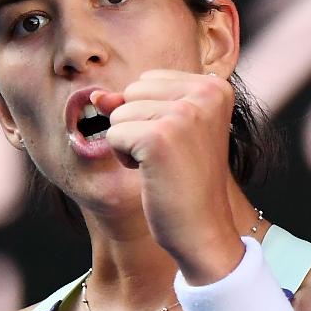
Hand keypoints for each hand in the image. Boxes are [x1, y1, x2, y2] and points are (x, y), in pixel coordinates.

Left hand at [92, 70, 243, 283]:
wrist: (203, 230)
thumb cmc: (185, 182)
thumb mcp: (165, 130)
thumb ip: (133, 104)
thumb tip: (96, 95)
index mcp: (214, 87)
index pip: (148, 80)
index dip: (150, 115)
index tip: (179, 143)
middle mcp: (205, 94)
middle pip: (132, 92)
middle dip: (138, 126)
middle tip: (170, 157)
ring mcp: (183, 114)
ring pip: (119, 113)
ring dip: (130, 144)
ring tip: (163, 166)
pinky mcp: (159, 138)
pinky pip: (113, 135)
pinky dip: (124, 158)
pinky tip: (152, 174)